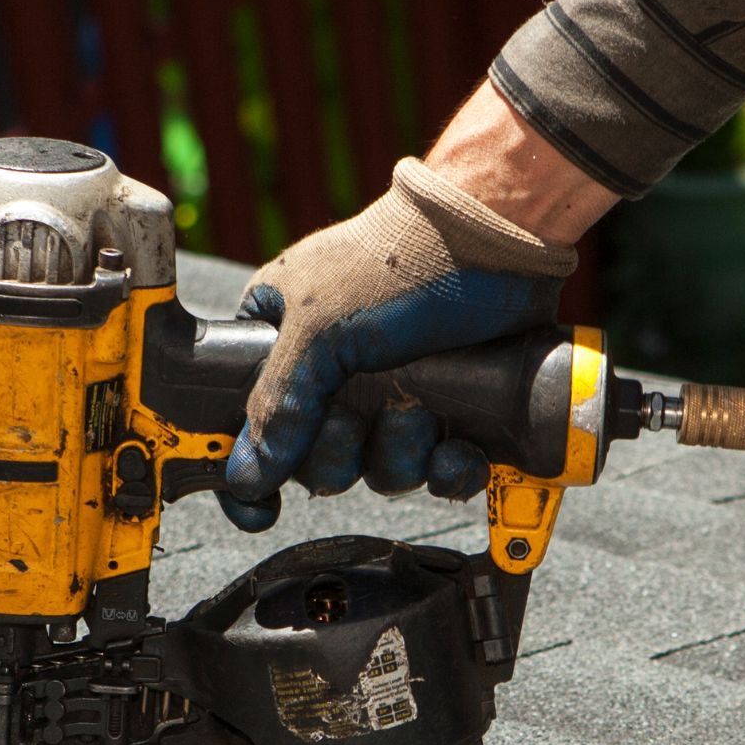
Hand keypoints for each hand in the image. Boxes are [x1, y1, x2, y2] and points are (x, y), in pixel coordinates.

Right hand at [220, 157, 576, 529]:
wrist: (500, 238)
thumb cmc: (400, 259)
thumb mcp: (318, 328)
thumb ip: (277, 403)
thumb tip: (246, 474)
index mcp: (284, 343)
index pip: (244, 420)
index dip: (248, 468)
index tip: (258, 506)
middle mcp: (334, 375)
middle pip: (315, 460)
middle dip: (341, 453)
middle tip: (356, 419)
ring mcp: (393, 394)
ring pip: (378, 469)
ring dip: (399, 453)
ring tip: (419, 411)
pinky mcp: (449, 410)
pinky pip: (435, 470)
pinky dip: (447, 468)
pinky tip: (457, 448)